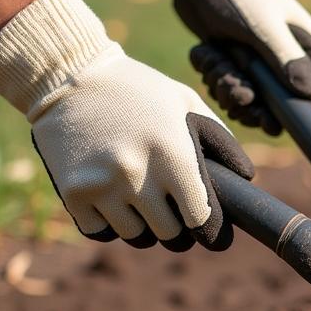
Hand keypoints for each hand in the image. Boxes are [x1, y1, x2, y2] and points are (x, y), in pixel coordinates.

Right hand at [0, 0, 253, 250]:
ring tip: (139, 198)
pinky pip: (101, 232)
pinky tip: (110, 197)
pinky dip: (109, 223)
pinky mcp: (73, 195)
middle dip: (176, 226)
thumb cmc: (137, 89)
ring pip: (136, 237)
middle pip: (170, 235)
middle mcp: (138, 175)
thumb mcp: (185, 102)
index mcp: (173, 154)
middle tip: (171, 210)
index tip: (210, 230)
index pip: (201, 219)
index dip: (210, 228)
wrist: (65, 73)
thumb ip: (220, 140)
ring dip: (143, 225)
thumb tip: (245, 179)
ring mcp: (102, 187)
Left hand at [153, 0, 310, 135]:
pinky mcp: (237, 64)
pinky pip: (227, 88)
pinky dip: (213, 76)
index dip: (291, 113)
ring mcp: (261, 65)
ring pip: (248, 102)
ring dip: (225, 89)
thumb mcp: (262, 26)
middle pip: (276, 108)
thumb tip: (309, 94)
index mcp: (306, 50)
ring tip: (215, 62)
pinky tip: (207, 53)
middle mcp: (287, 61)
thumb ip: (285, 58)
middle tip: (230, 88)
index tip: (263, 115)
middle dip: (248, 103)